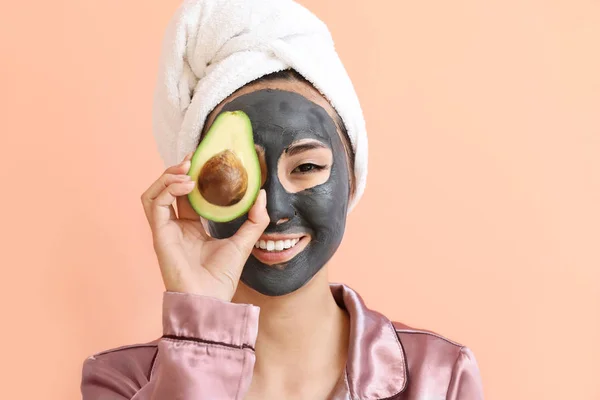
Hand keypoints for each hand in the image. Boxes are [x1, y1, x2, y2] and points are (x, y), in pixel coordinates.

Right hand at [141, 152, 268, 301]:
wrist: (210, 300)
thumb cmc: (222, 277)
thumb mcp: (244, 242)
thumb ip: (255, 220)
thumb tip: (262, 195)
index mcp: (192, 227)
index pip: (187, 194)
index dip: (193, 174)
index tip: (204, 158)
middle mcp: (176, 226)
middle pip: (168, 189)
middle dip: (178, 169)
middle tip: (194, 156)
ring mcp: (166, 230)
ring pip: (155, 193)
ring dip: (167, 176)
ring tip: (186, 167)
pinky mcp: (159, 234)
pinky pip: (154, 204)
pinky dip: (166, 189)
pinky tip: (185, 184)